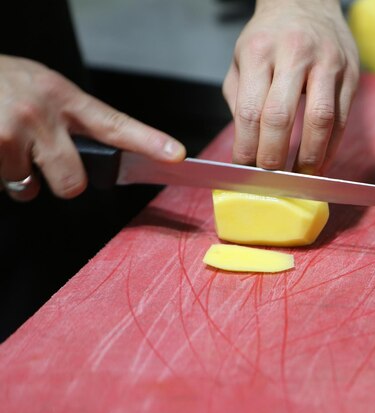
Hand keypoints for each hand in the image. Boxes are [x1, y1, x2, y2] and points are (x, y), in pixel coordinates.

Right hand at [0, 55, 185, 201]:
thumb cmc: (6, 82)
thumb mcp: (46, 88)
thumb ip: (73, 118)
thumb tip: (103, 152)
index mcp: (64, 97)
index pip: (115, 125)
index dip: (149, 142)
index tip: (176, 155)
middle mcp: (41, 115)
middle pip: (74, 182)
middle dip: (64, 181)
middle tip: (48, 162)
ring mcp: (10, 133)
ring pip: (31, 188)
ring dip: (23, 178)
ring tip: (11, 148)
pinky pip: (6, 185)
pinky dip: (2, 175)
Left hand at [223, 0, 358, 174]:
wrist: (307, 2)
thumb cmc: (269, 36)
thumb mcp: (241, 57)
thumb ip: (239, 98)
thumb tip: (245, 145)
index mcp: (259, 52)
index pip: (250, 111)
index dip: (246, 147)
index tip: (244, 169)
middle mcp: (294, 55)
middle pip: (281, 117)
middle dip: (273, 156)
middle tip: (269, 180)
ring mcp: (327, 63)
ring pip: (320, 120)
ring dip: (308, 157)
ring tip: (299, 178)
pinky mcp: (351, 74)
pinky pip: (343, 119)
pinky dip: (331, 148)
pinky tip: (320, 163)